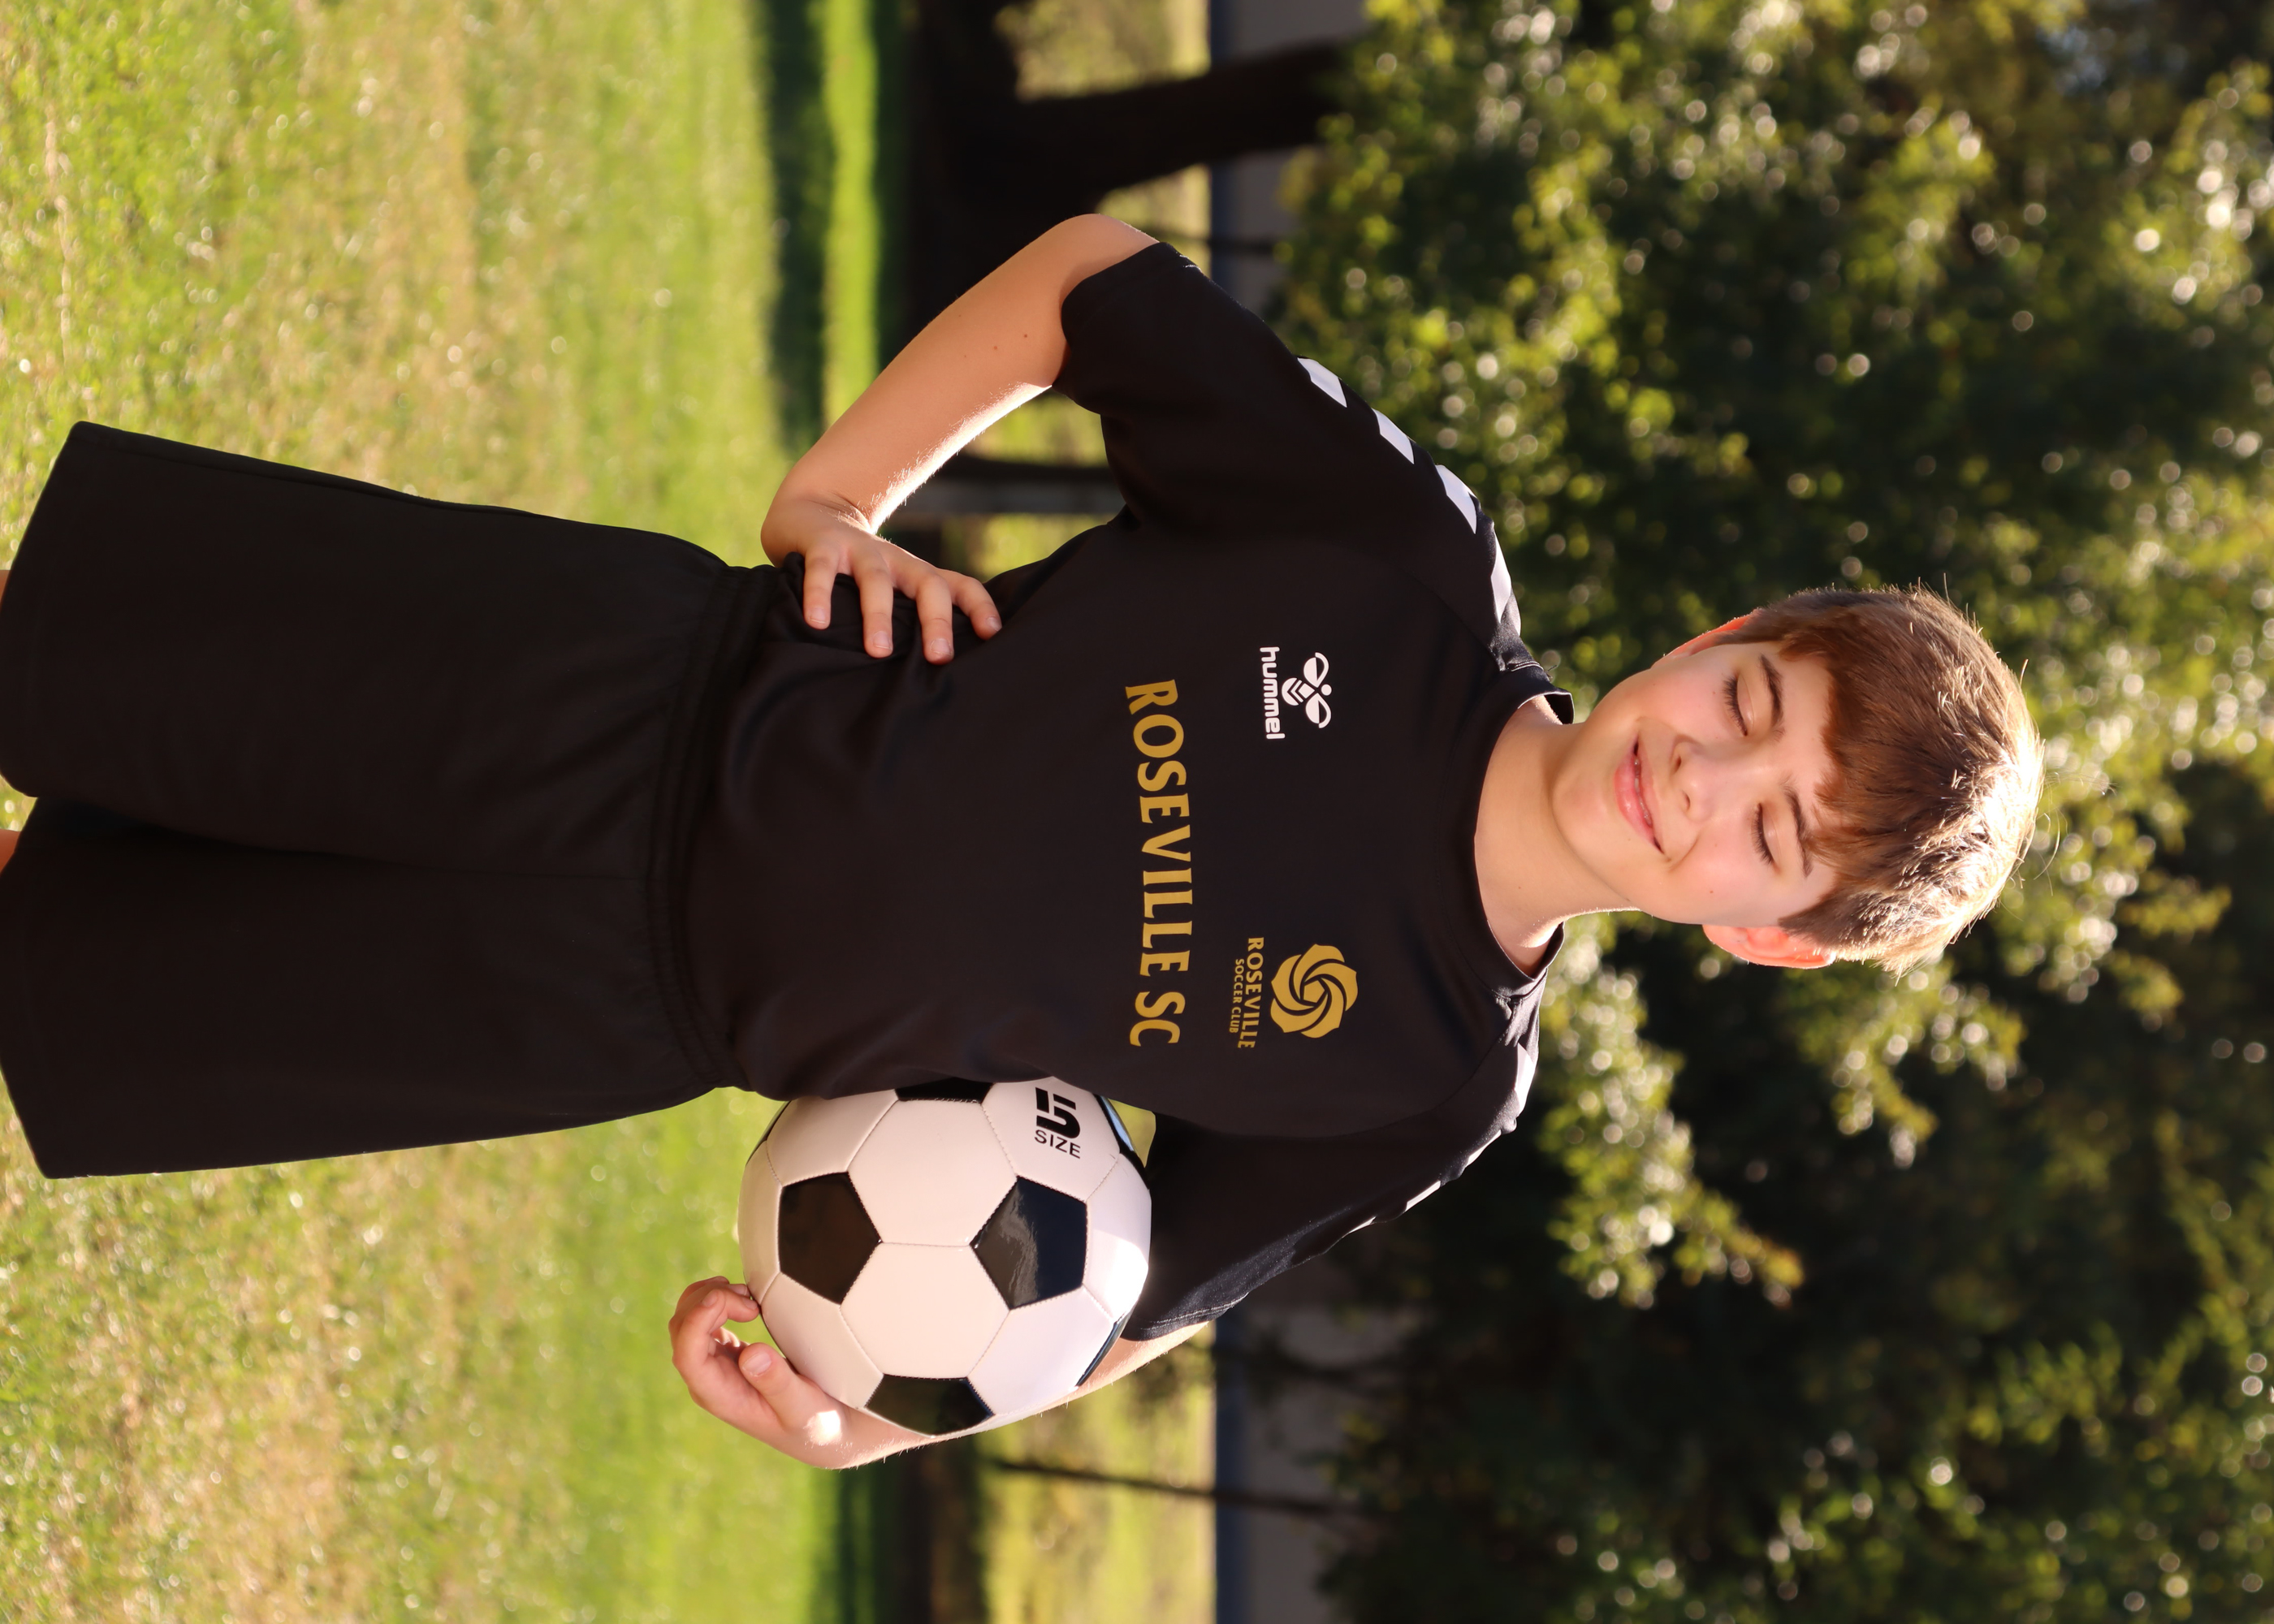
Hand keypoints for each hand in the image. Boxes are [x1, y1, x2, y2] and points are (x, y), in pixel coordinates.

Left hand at [667, 1277, 923, 1467]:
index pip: (687, 1354)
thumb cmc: (816, 1422)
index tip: (724, 1295)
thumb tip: (750, 1354)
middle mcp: (708, 1380)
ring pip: (688, 1319)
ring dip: (712, 1297)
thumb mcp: (805, 1406)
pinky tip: (748, 1300)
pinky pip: (703, 1318)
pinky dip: (719, 1299)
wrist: (821, 1430)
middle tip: (753, 1301)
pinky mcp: (724, 1352)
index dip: (696, 1319)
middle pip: (681, 1329)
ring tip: (751, 1298)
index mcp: (719, 1396)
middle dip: (709, 1301)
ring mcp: (713, 1365)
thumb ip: (778, 1383)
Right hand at [760, 494, 1000, 663]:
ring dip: (879, 615)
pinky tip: (818, 622)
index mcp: (915, 574)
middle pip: (927, 584)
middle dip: (936, 620)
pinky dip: (820, 594)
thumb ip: (907, 620)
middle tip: (939, 657)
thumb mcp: (890, 589)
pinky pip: (822, 569)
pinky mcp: (823, 544)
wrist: (810, 513)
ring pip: (876, 580)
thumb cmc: (855, 569)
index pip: (960, 586)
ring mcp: (859, 550)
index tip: (991, 634)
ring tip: (878, 651)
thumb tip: (928, 674)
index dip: (980, 606)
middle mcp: (895, 560)